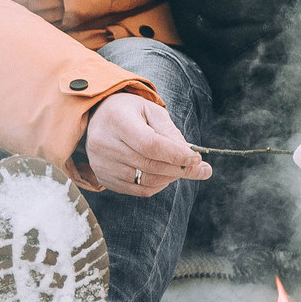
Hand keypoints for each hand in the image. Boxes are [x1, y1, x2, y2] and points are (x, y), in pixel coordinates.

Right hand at [81, 93, 210, 196]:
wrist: (98, 118)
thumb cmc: (131, 112)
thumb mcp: (151, 111)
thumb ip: (171, 133)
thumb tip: (193, 156)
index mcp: (117, 120)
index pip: (149, 144)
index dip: (175, 154)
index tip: (197, 158)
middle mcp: (104, 144)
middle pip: (149, 165)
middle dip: (180, 169)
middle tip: (202, 169)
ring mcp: (101, 164)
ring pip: (145, 181)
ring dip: (171, 177)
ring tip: (184, 169)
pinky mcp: (104, 178)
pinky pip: (138, 190)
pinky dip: (158, 185)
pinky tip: (166, 175)